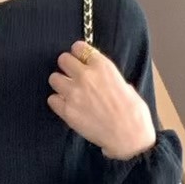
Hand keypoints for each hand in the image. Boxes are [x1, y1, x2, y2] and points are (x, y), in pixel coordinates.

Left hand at [47, 41, 156, 160]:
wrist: (128, 135)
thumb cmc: (132, 111)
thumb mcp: (123, 83)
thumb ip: (106, 77)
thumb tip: (99, 79)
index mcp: (102, 65)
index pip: (78, 47)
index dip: (77, 55)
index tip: (79, 61)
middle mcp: (85, 75)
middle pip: (62, 59)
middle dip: (66, 67)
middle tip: (71, 77)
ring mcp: (74, 93)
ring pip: (54, 78)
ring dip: (60, 84)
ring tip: (68, 93)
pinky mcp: (67, 111)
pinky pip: (52, 100)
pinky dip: (57, 103)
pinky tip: (67, 107)